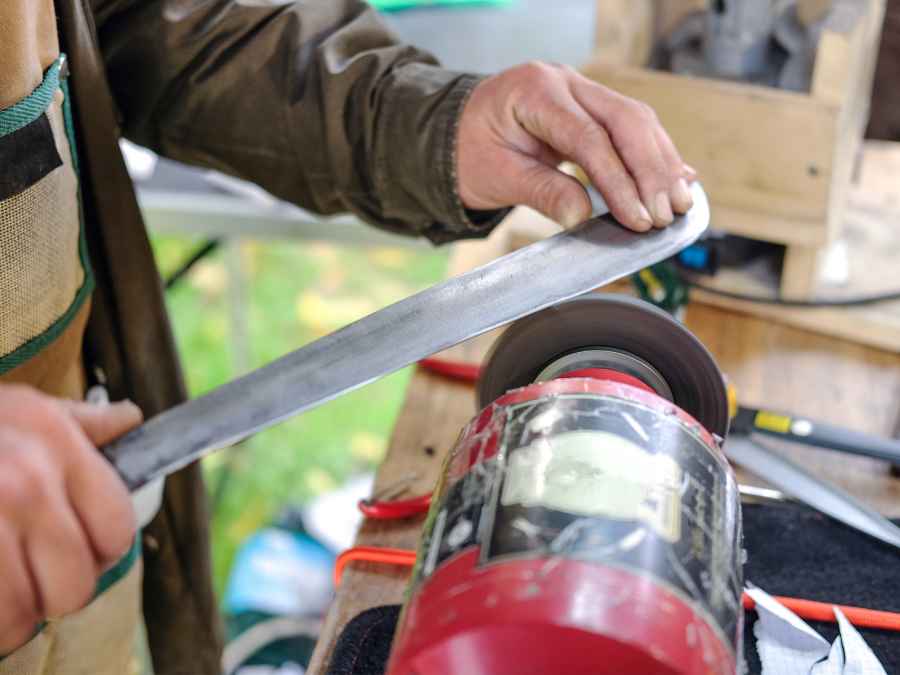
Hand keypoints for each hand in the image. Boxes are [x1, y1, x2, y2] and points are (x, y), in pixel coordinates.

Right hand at [0, 385, 140, 652]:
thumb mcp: (22, 410)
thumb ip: (81, 424)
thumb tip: (128, 420)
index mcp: (56, 447)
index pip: (116, 530)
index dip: (101, 550)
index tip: (80, 549)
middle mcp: (24, 487)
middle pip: (75, 586)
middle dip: (55, 590)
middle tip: (31, 574)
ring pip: (22, 618)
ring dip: (11, 617)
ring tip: (0, 585)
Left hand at [457, 62, 695, 231]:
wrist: (453, 135)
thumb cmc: (468, 152)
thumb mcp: (496, 176)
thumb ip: (542, 192)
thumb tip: (583, 217)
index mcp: (536, 91)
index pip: (590, 138)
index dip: (619, 181)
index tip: (638, 217)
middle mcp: (566, 82)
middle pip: (626, 121)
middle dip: (652, 171)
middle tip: (667, 213)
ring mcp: (581, 90)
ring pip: (637, 121)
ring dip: (662, 164)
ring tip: (679, 204)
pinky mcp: (591, 108)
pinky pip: (632, 129)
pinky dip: (654, 156)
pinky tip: (678, 179)